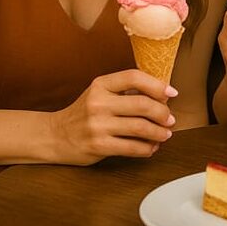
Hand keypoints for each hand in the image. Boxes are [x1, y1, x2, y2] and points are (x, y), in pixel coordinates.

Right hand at [48, 70, 176, 164]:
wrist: (54, 136)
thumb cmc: (85, 113)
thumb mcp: (101, 93)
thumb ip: (127, 91)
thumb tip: (164, 95)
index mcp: (101, 85)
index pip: (134, 77)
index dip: (157, 84)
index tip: (172, 93)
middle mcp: (98, 103)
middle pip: (143, 104)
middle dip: (163, 113)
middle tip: (170, 119)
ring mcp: (97, 125)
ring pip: (141, 127)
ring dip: (159, 132)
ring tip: (165, 134)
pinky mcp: (98, 146)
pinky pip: (132, 147)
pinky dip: (147, 148)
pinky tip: (151, 147)